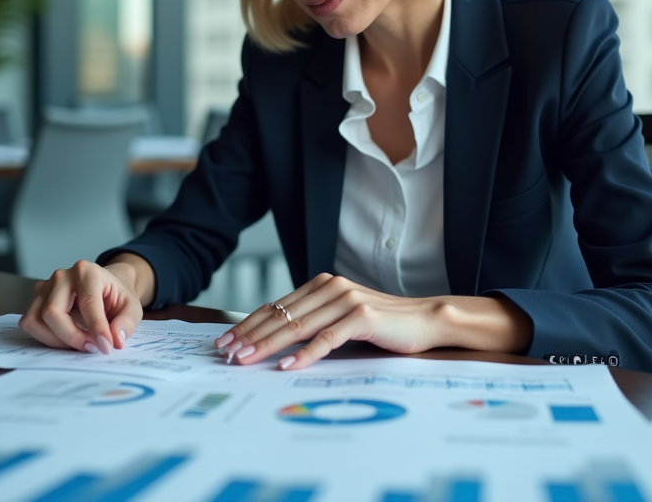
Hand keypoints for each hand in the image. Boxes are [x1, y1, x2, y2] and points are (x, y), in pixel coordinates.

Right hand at [18, 256, 153, 353]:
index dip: (96, 328)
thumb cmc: (116, 295)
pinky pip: (31, 324)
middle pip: (53, 313)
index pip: (87, 302)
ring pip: (36, 321)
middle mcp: (61, 276)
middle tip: (92, 347)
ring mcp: (44, 287)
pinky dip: (46, 338)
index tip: (105, 347)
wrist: (105, 286)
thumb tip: (115, 340)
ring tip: (80, 343)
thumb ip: (126, 322)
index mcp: (87, 271)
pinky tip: (66, 339)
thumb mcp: (132, 306)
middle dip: (72, 337)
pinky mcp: (36, 300)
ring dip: (56, 340)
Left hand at [213, 273, 446, 369]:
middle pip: (281, 316)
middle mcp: (331, 287)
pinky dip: (305, 354)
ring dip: (268, 346)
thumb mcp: (343, 318)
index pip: (277, 307)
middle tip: (225, 354)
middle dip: (249, 336)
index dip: (248, 324)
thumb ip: (316, 321)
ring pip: (298, 327)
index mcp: (323, 285)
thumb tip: (277, 341)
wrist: (426, 320)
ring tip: (245, 361)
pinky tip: (286, 366)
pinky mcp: (362, 317)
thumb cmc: (385, 324)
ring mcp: (346, 300)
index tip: (225, 341)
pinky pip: (327, 338)